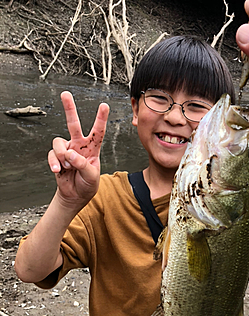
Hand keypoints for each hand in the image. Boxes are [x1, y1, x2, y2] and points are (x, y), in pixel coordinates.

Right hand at [48, 91, 109, 208]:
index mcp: (92, 148)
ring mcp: (67, 150)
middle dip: (69, 109)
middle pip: (73, 124)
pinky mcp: (56, 157)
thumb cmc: (87, 185)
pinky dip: (53, 162)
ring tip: (67, 167)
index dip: (101, 119)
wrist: (75, 196)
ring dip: (62, 156)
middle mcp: (79, 146)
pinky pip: (51, 155)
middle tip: (65, 94)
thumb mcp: (91, 176)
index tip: (104, 105)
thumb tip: (70, 154)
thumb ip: (82, 164)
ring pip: (59, 142)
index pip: (98, 131)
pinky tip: (58, 170)